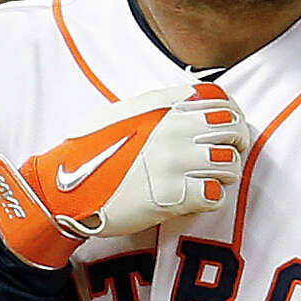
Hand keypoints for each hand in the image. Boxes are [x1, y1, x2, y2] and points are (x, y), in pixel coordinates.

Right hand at [0, 83, 249, 267]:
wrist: (64, 189)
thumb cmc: (91, 151)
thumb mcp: (126, 113)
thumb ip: (162, 105)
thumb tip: (193, 101)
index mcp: (164, 106)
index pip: (221, 101)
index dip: (233, 116)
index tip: (228, 130)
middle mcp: (174, 129)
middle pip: (234, 130)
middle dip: (236, 145)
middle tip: (225, 157)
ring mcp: (175, 162)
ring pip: (230, 164)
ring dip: (223, 175)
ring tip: (206, 180)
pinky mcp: (173, 196)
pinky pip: (215, 196)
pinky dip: (210, 199)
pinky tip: (194, 198)